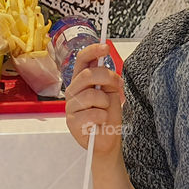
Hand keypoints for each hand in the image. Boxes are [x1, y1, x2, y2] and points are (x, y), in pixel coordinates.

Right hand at [64, 42, 123, 157]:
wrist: (108, 141)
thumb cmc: (108, 116)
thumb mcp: (111, 93)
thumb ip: (106, 78)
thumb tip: (104, 61)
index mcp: (81, 81)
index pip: (82, 60)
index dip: (92, 51)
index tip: (105, 47)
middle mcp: (73, 91)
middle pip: (88, 74)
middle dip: (108, 78)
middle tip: (117, 86)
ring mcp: (71, 106)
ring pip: (92, 95)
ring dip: (105, 103)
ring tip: (104, 111)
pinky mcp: (72, 122)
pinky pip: (92, 113)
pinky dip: (103, 117)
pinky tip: (100, 122)